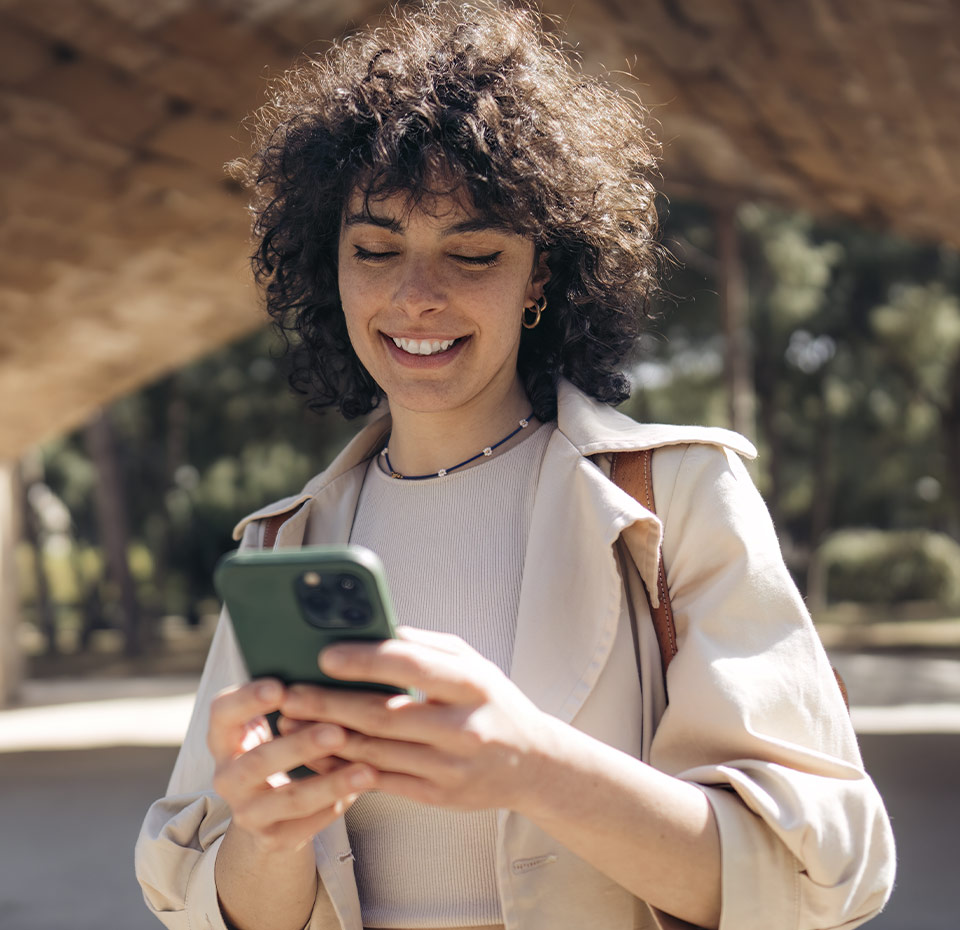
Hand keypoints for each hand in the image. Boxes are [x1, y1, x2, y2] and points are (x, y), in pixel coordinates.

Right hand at [207, 679, 377, 852]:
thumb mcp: (277, 719)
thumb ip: (295, 697)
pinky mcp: (272, 838)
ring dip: (330, 783)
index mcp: (225, 737)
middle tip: (336, 731)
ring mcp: (247, 811)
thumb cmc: (283, 743)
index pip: (222, 713)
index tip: (280, 686)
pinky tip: (363, 789)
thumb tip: (341, 660)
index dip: (247, 700)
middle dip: (299, 746)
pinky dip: (337, 805)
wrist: (270, 809)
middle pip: (258, 761)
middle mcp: (227, 776)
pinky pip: (307, 825)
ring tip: (367, 769)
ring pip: (289, 799)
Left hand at [276, 627, 556, 812]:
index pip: (412, 667)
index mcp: (471, 684)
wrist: (532, 763)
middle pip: (383, 714)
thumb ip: (427, 646)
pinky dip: (344, 769)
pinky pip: (381, 782)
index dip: (365, 660)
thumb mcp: (473, 663)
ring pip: (376, 752)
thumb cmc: (493, 702)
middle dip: (330, 702)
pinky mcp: (439, 796)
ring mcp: (450, 766)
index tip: (325, 655)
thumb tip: (377, 631)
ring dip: (327, 736)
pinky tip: (317, 755)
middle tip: (291, 691)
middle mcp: (463, 727)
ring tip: (293, 720)